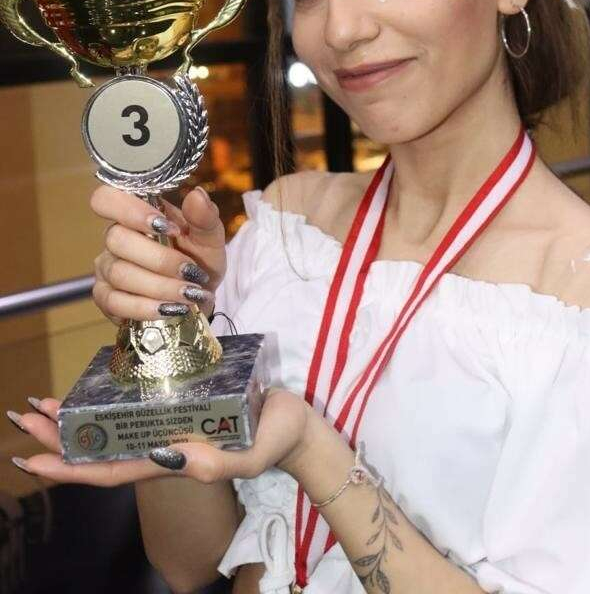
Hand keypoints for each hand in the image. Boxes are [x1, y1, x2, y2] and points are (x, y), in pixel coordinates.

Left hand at [11, 390, 313, 486]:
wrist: (295, 424)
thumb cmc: (273, 439)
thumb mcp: (247, 455)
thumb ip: (215, 462)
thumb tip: (171, 458)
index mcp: (171, 462)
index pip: (109, 471)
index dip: (68, 468)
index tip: (32, 460)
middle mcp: (162, 445)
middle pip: (100, 449)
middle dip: (59, 439)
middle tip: (27, 417)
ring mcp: (170, 425)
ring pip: (112, 427)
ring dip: (76, 418)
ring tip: (47, 405)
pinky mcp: (182, 403)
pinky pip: (137, 405)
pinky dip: (110, 396)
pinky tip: (98, 384)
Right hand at [91, 184, 225, 323]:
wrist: (198, 298)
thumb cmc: (200, 261)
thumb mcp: (210, 238)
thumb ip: (204, 217)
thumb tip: (197, 194)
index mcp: (137, 213)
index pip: (107, 198)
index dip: (131, 211)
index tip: (168, 228)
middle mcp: (115, 237)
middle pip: (117, 239)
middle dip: (160, 260)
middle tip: (191, 273)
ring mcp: (107, 267)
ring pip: (119, 273)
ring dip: (159, 287)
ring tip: (188, 295)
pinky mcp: (104, 296)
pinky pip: (114, 302)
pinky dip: (145, 307)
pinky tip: (168, 309)